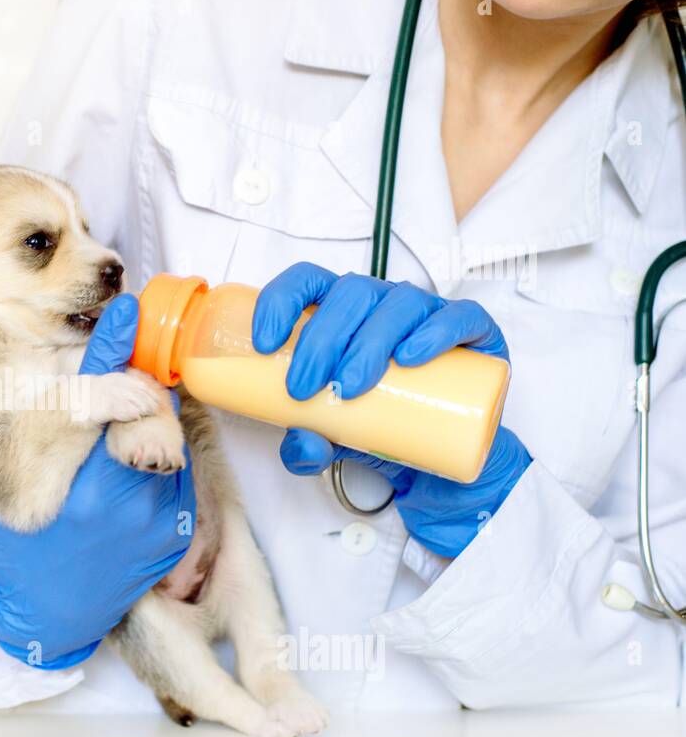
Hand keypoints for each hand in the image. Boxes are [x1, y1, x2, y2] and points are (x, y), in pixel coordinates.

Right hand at [0, 294, 195, 668]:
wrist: (49, 608)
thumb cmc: (15, 534)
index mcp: (62, 478)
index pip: (96, 397)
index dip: (112, 350)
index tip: (126, 313)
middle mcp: (113, 501)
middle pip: (150, 411)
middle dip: (140, 388)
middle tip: (126, 378)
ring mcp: (152, 519)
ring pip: (171, 437)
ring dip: (151, 423)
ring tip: (119, 434)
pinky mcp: (177, 532)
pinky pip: (181, 470)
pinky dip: (161, 457)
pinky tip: (132, 469)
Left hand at [252, 262, 531, 557]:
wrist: (445, 454)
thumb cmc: (382, 426)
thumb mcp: (334, 440)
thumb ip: (308, 446)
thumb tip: (299, 444)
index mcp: (342, 313)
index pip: (308, 282)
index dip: (281, 300)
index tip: (264, 344)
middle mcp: (382, 304)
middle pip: (350, 293)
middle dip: (320, 338)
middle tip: (303, 388)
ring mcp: (428, 314)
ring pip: (398, 303)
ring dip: (369, 341)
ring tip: (351, 385)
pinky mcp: (474, 334)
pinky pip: (458, 317)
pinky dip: (434, 332)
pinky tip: (410, 356)